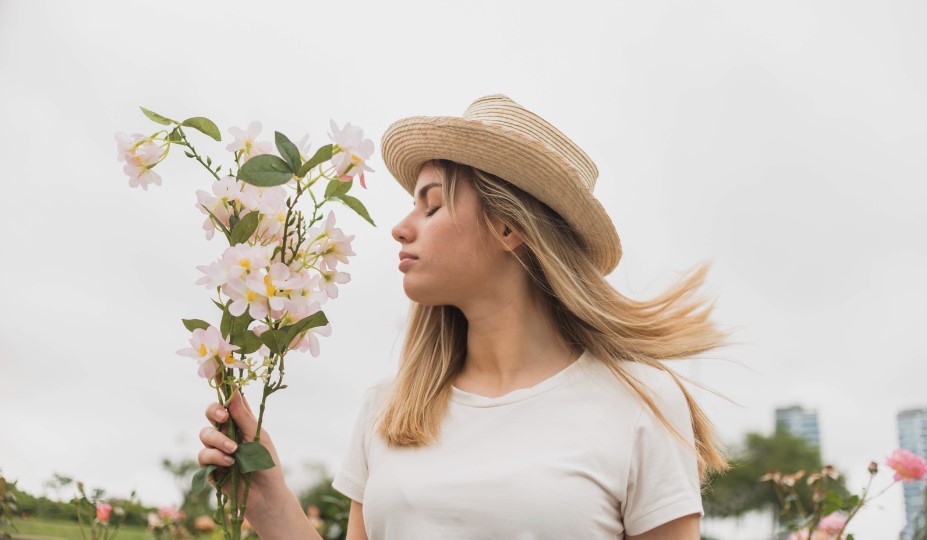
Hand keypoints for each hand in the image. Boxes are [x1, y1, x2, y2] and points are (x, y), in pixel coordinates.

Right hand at [197, 390, 288, 515]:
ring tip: (234, 451)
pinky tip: (230, 463)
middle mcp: (226, 432)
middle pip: (210, 413)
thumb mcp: (259, 437)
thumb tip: (234, 393)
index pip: (229, 401)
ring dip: (219, 441)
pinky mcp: (209, 466)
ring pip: (204, 434)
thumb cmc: (267, 464)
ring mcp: (216, 449)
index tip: (217, 371)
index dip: (222, 386)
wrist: (265, 495)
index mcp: (241, 422)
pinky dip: (216, 457)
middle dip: (214, 412)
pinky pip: (203, 455)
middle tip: (223, 417)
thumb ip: (244, 417)